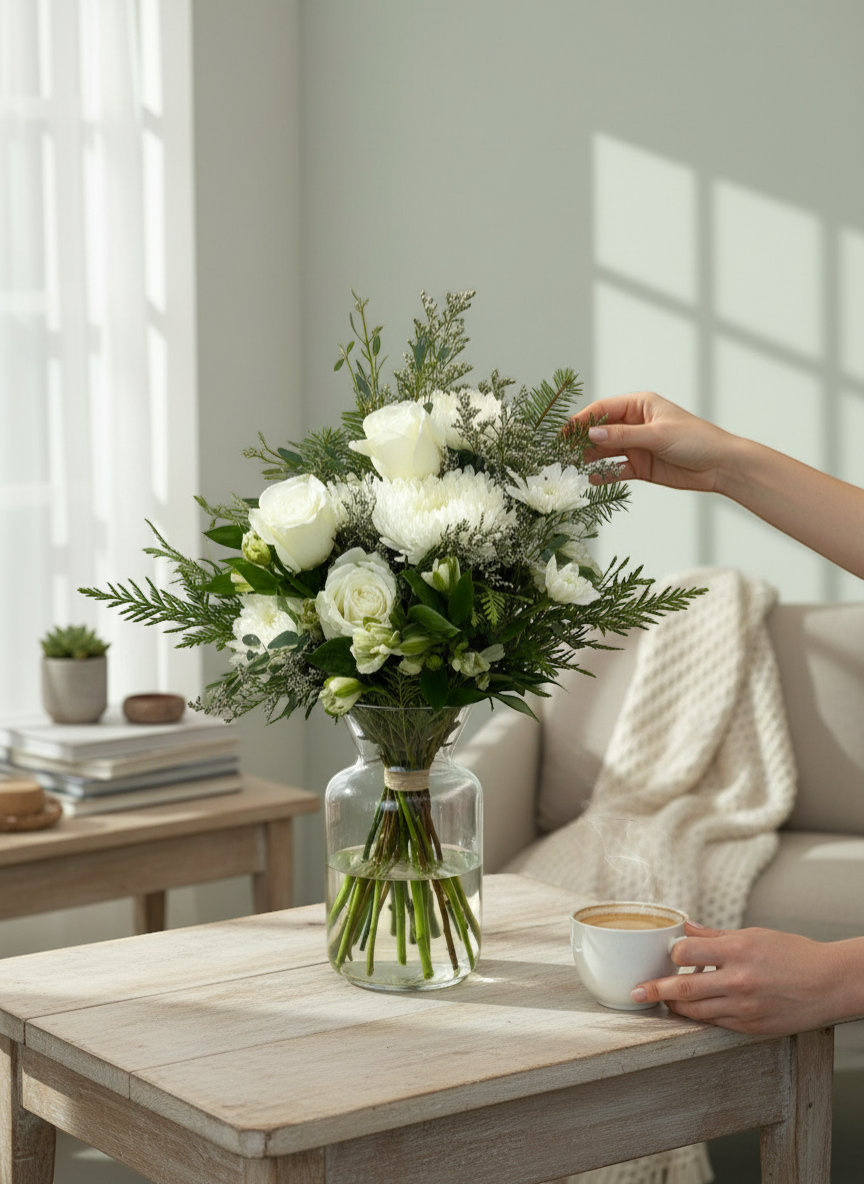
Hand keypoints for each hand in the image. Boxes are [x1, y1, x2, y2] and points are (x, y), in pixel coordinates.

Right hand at [569, 391, 736, 492]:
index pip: (604, 409)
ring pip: (606, 450)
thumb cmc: (696, 440)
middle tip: (562, 451)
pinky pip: (616, 469)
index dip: (583, 419)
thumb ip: (623, 436)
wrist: (720, 466)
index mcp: (640, 405)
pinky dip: (603, 474)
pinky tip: (589, 479)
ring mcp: (637, 445)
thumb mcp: (657, 434)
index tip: (565, 430)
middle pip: (602, 430)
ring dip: (590, 458)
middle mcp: (636, 424)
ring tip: (570, 466)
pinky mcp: (641, 466)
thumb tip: (592, 434)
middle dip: (582, 440)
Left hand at [632, 921, 859, 1035]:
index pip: (686, 952)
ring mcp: (744, 1008)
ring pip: (695, 1011)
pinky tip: (693, 1009)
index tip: (665, 955)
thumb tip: (686, 929)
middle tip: (636, 992)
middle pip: (683, 987)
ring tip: (663, 1000)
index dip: (671, 953)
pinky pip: (715, 1023)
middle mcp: (738, 980)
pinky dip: (700, 1016)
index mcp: (738, 950)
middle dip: (654, 989)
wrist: (830, 983)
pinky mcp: (751, 1028)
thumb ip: (716, 935)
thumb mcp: (755, 935)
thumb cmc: (794, 954)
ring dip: (675, 1006)